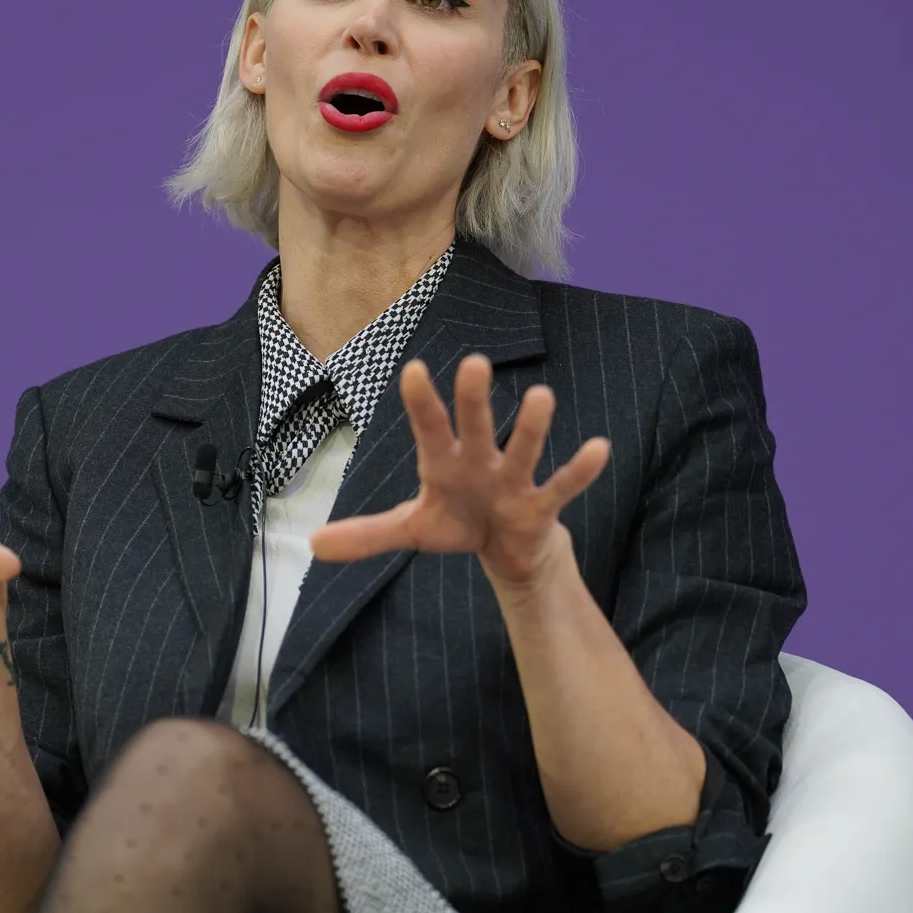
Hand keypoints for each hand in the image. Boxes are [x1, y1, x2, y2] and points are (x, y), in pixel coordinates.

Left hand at [308, 354, 609, 586]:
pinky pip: (561, 486)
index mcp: (443, 462)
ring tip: (542, 396)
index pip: (429, 427)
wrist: (506, 550)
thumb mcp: (411, 530)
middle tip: (474, 362)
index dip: (422, 402)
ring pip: (522, 449)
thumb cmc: (457, 522)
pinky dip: (579, 470)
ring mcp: (512, 479)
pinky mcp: (540, 505)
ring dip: (531, 426)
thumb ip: (367, 534)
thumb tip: (313, 546)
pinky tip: (598, 448)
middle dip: (473, 399)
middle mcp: (479, 461)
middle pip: (474, 425)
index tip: (413, 370)